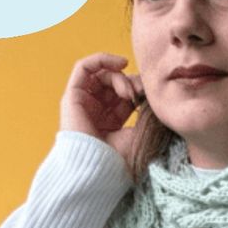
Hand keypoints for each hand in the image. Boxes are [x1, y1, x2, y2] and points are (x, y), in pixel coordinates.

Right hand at [59, 52, 144, 169]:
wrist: (98, 168)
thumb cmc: (119, 158)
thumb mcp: (140, 133)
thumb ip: (146, 112)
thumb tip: (155, 94)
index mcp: (111, 122)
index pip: (126, 95)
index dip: (138, 90)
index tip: (149, 96)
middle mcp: (95, 110)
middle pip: (114, 83)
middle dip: (130, 82)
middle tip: (140, 92)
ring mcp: (83, 102)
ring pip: (102, 75)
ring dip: (119, 77)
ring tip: (128, 92)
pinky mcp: (72, 96)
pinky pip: (84, 67)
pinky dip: (102, 59)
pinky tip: (121, 63)